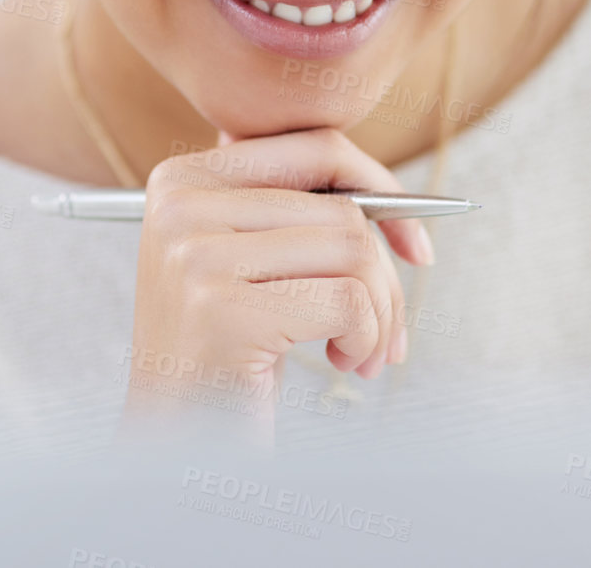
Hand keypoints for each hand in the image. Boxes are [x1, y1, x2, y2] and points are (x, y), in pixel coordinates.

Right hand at [122, 127, 434, 438]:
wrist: (175, 443)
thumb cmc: (227, 356)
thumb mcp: (250, 264)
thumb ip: (296, 209)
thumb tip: (388, 192)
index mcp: (183, 178)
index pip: (317, 147)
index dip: (383, 191)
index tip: (415, 246)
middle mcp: (181, 206)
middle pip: (343, 209)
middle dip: (386, 278)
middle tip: (385, 334)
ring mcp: (195, 256)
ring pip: (354, 252)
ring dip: (381, 315)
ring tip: (362, 353)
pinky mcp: (221, 310)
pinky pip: (348, 302)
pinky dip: (366, 340)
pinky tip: (343, 363)